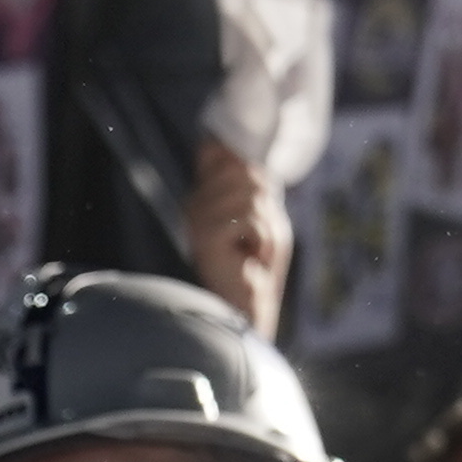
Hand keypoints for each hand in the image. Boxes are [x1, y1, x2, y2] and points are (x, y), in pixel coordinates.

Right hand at [182, 138, 291, 336]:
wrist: (247, 307)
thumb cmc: (257, 264)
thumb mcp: (261, 215)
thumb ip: (251, 182)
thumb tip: (235, 154)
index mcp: (203, 195)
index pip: (223, 153)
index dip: (251, 175)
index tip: (255, 209)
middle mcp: (195, 203)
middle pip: (246, 171)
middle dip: (265, 205)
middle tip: (257, 238)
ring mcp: (197, 218)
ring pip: (252, 196)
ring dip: (266, 228)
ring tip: (254, 251)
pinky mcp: (206, 235)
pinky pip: (251, 218)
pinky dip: (262, 239)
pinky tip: (250, 258)